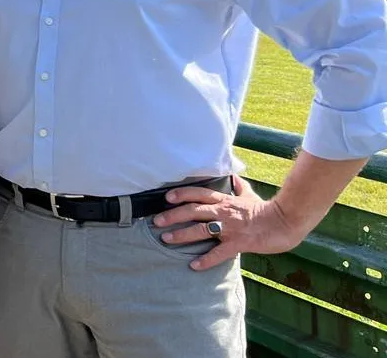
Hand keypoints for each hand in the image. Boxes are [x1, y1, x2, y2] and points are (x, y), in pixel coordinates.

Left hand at [150, 175, 307, 270]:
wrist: (286, 222)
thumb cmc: (267, 209)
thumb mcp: (250, 195)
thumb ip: (239, 187)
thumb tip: (234, 177)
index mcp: (225, 200)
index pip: (199, 194)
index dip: (182, 194)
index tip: (167, 198)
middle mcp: (224, 212)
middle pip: (193, 211)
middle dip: (173, 215)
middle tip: (156, 221)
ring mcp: (230, 227)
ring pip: (201, 229)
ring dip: (182, 235)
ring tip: (166, 239)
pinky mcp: (239, 243)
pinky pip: (219, 252)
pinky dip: (206, 260)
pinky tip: (194, 265)